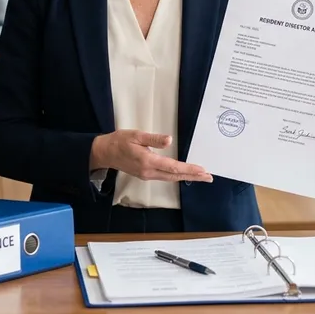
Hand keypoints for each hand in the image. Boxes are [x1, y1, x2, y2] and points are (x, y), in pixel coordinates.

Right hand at [90, 130, 212, 182]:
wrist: (105, 152)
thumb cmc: (120, 141)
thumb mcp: (136, 135)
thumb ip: (154, 139)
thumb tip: (169, 140)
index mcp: (148, 161)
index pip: (173, 167)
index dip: (189, 169)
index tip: (202, 170)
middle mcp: (149, 171)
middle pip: (175, 176)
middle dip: (193, 176)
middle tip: (209, 177)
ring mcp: (147, 175)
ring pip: (171, 178)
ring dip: (187, 177)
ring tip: (201, 176)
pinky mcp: (145, 175)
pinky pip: (165, 177)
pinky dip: (177, 176)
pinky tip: (183, 174)